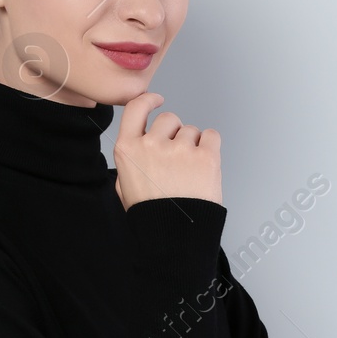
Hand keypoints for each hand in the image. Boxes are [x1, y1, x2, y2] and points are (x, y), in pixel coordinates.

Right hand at [113, 91, 221, 209]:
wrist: (175, 238)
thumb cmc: (152, 216)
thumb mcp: (124, 187)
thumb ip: (130, 161)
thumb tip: (139, 145)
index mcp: (128, 150)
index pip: (136, 108)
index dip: (148, 100)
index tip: (156, 99)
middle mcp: (151, 145)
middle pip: (169, 119)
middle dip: (175, 133)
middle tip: (177, 158)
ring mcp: (179, 149)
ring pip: (191, 130)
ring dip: (192, 145)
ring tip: (189, 172)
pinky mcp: (205, 156)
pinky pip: (211, 136)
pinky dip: (210, 147)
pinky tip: (204, 166)